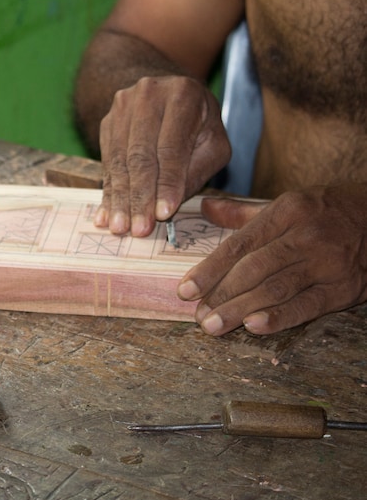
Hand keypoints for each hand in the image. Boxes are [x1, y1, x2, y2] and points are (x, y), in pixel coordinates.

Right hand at [95, 75, 229, 236]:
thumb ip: (196, 171)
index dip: (167, 184)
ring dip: (119, 198)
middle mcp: (149, 94)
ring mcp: (123, 105)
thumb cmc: (198, 125)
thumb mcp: (213, 144)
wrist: (168, 93)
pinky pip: (106, 161)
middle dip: (140, 197)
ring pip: (119, 161)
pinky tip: (105, 214)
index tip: (163, 214)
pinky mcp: (107, 121)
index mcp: (183, 95)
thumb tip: (167, 208)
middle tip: (138, 228)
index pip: (171, 148)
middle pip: (140, 155)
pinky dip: (108, 191)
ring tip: (120, 227)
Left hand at [178, 185, 366, 334]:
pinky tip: (254, 327)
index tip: (186, 290)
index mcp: (287, 211)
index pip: (239, 245)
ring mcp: (327, 262)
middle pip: (254, 269)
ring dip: (240, 310)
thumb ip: (243, 212)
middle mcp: (305, 235)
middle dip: (221, 295)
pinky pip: (307, 305)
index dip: (209, 270)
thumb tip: (204, 208)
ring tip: (214, 326)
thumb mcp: (289, 203)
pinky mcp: (344, 287)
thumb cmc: (328, 212)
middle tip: (198, 316)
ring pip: (276, 288)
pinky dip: (280, 317)